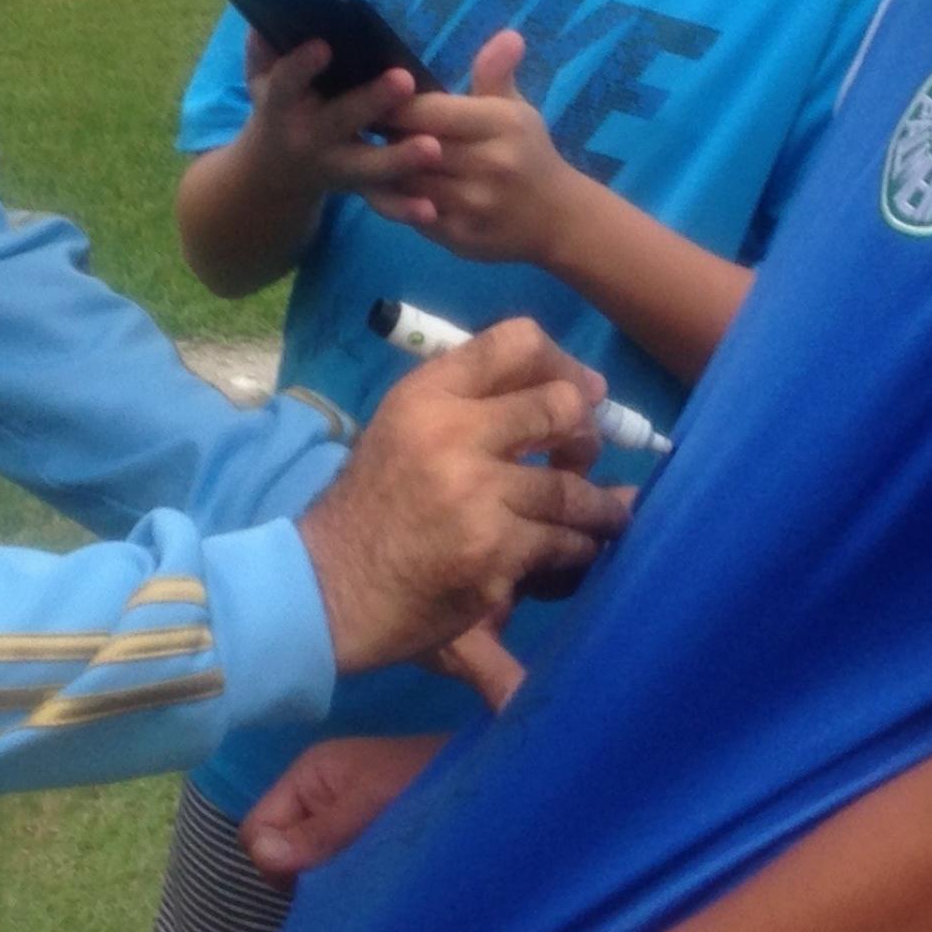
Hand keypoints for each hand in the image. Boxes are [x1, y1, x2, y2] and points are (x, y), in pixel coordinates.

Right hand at [238, 32, 438, 211]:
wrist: (271, 176)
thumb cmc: (275, 110)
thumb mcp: (259, 82)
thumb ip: (261, 51)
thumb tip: (265, 20)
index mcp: (279, 108)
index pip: (286, 83)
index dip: (301, 66)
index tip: (323, 46)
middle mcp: (308, 139)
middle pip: (339, 120)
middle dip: (371, 102)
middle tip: (404, 80)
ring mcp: (334, 168)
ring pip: (367, 167)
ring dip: (399, 159)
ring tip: (432, 148)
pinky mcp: (357, 189)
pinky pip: (383, 202)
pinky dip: (405, 208)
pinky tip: (430, 208)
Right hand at [241, 732, 445, 877]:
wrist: (492, 785)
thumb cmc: (425, 782)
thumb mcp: (368, 806)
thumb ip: (316, 833)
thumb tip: (260, 856)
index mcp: (308, 774)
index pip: (257, 829)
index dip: (276, 862)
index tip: (316, 882)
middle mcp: (317, 792)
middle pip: (280, 847)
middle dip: (304, 873)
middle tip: (347, 884)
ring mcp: (340, 813)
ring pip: (309, 859)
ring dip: (329, 879)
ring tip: (367, 883)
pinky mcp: (365, 832)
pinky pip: (337, 861)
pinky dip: (349, 876)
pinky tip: (375, 883)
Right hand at [297, 317, 627, 673]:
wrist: (327, 589)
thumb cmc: (369, 509)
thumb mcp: (401, 431)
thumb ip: (465, 407)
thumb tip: (563, 394)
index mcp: (426, 396)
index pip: (515, 342)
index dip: (563, 364)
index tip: (581, 391)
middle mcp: (452, 434)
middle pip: (560, 406)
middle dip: (587, 434)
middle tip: (586, 454)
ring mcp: (476, 496)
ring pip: (572, 489)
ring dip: (598, 506)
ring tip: (604, 514)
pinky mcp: (494, 553)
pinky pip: (562, 544)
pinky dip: (575, 551)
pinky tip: (571, 555)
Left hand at [380, 32, 591, 263]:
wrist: (558, 219)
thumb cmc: (529, 154)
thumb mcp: (518, 110)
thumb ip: (496, 74)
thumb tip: (508, 35)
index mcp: (502, 125)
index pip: (432, 111)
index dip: (395, 104)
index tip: (372, 95)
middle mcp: (489, 164)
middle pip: (414, 146)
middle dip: (383, 135)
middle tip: (354, 122)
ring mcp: (473, 204)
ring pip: (406, 182)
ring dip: (380, 168)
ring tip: (359, 151)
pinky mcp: (459, 236)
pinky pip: (410, 214)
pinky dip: (391, 200)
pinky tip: (379, 184)